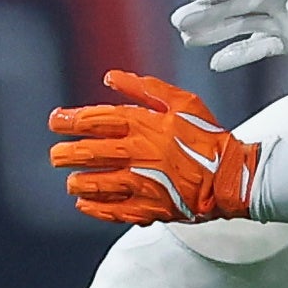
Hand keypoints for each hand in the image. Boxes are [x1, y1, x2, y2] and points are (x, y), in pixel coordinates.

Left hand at [48, 70, 257, 223]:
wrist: (232, 176)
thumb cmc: (208, 137)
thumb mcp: (182, 102)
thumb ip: (144, 88)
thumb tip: (110, 77)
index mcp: (144, 125)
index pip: (96, 120)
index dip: (71, 120)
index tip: (56, 121)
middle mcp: (138, 154)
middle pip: (89, 153)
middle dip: (66, 154)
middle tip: (56, 155)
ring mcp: (141, 183)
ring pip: (95, 183)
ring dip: (77, 182)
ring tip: (72, 181)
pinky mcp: (148, 208)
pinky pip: (112, 210)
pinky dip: (94, 208)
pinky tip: (84, 204)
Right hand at [172, 0, 287, 72]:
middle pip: (233, 4)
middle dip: (206, 12)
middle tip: (178, 21)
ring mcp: (277, 18)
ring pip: (239, 26)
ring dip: (214, 32)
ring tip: (187, 39)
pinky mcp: (287, 39)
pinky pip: (258, 47)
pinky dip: (239, 55)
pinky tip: (216, 63)